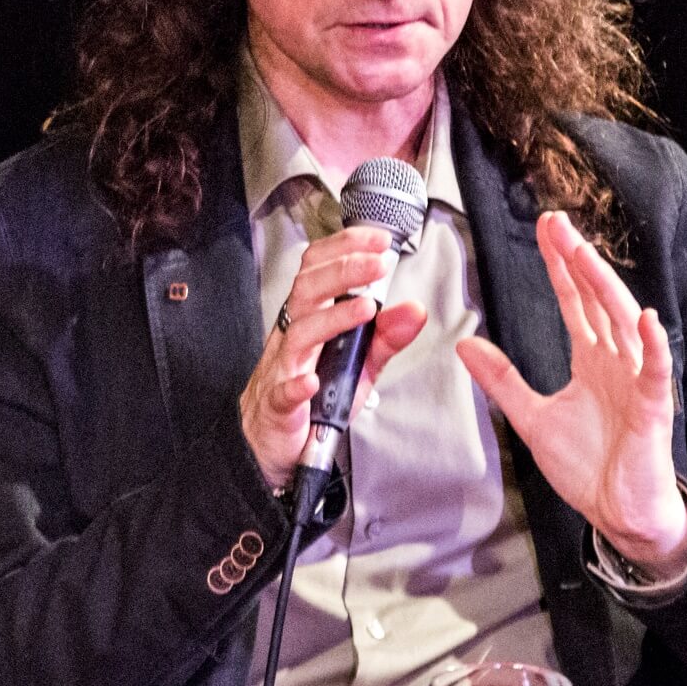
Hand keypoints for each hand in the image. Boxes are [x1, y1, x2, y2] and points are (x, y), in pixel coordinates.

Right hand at [240, 226, 427, 489]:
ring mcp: (282, 370)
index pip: (318, 268)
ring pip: (299, 333)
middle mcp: (292, 337)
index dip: (345, 247)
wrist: (272, 446)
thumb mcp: (356, 365)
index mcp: (309, 319)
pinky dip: (297, 385)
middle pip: (307, 290)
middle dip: (343, 270)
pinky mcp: (278, 407)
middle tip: (378, 263)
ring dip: (333, 318)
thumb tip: (414, 308)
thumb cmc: (311, 399)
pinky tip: (313, 380)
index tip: (378, 240)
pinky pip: (283, 393)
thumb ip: (385, 338)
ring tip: (366, 309)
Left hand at [456, 211, 686, 573]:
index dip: (560, 266)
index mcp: (592, 360)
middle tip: (557, 224)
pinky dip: (653, 346)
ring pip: (624, 324)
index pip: (575, 302)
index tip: (547, 230)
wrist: (619, 513)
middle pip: (598, 299)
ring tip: (586, 254)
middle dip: (578, 260)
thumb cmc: (589, 466)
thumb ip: (503, 380)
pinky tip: (646, 319)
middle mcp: (617, 361)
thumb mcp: (532, 417)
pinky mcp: (653, 409)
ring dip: (606, 287)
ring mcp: (637, 381)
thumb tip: (467, 343)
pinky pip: (656, 371)